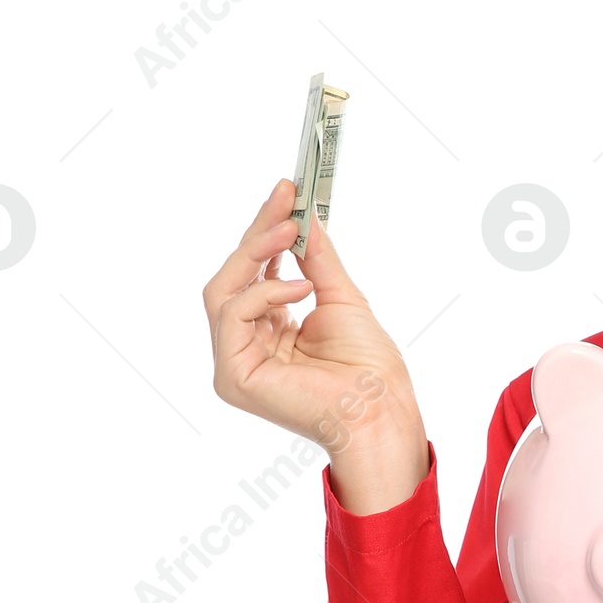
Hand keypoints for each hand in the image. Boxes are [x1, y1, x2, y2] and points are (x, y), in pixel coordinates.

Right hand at [202, 179, 429, 512]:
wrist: (381, 411)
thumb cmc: (369, 369)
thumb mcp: (340, 297)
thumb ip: (316, 257)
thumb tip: (304, 215)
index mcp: (268, 331)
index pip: (254, 272)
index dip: (265, 230)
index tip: (285, 191)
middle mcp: (245, 346)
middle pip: (231, 277)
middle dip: (258, 232)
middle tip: (285, 199)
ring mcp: (234, 362)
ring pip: (221, 291)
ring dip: (256, 253)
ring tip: (291, 231)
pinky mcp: (233, 375)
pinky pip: (232, 316)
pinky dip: (264, 293)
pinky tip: (300, 288)